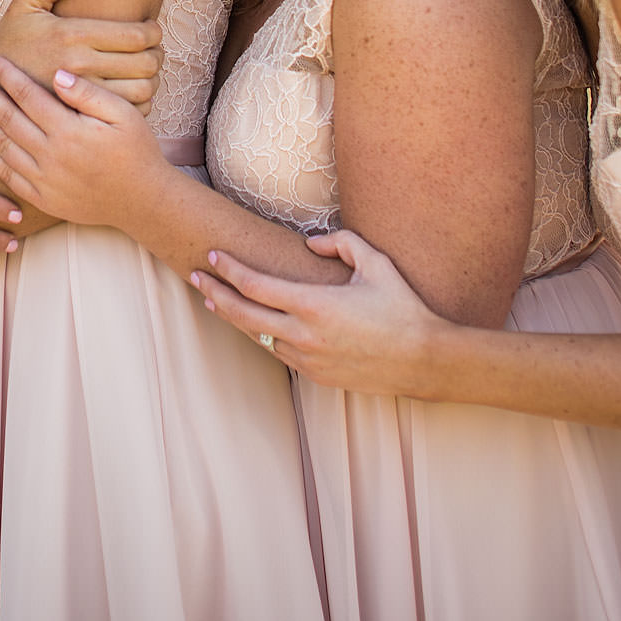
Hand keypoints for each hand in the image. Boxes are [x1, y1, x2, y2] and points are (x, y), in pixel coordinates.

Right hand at [0, 0, 163, 107]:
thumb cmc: (9, 41)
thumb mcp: (26, 4)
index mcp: (73, 34)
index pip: (136, 35)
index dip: (154, 32)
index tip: (151, 30)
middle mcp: (80, 64)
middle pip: (145, 63)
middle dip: (157, 55)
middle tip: (154, 51)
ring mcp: (81, 94)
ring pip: (142, 90)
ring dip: (152, 80)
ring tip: (145, 72)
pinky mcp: (79, 115)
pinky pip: (126, 113)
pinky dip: (138, 105)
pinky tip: (129, 94)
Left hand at [0, 56, 162, 227]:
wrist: (141, 200)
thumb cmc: (135, 150)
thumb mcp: (123, 114)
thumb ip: (88, 93)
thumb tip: (57, 73)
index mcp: (69, 131)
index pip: (28, 96)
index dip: (8, 76)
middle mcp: (51, 156)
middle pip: (7, 119)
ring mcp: (44, 180)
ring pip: (1, 146)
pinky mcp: (41, 198)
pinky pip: (6, 174)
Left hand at [192, 229, 449, 395]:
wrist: (423, 360)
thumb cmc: (402, 308)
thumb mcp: (375, 263)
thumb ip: (340, 243)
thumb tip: (310, 243)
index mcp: (314, 305)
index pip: (256, 285)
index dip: (229, 270)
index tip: (213, 256)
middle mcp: (304, 335)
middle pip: (243, 315)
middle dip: (216, 294)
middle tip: (196, 278)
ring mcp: (308, 359)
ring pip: (258, 337)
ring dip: (236, 318)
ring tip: (217, 301)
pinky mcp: (316, 376)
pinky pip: (280, 353)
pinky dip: (263, 336)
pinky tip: (255, 325)